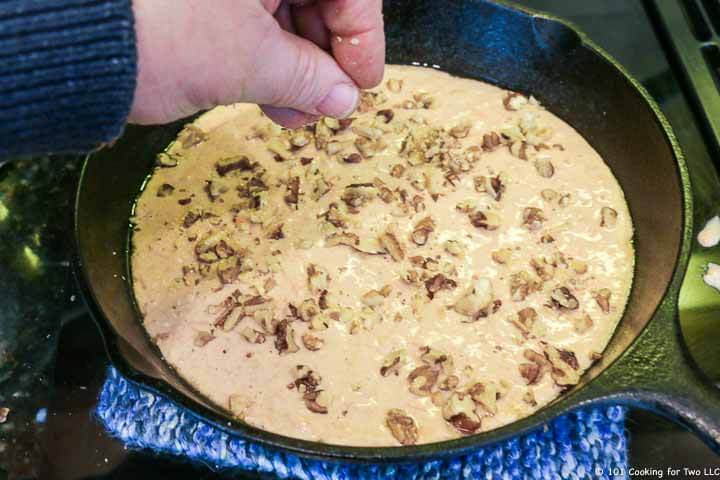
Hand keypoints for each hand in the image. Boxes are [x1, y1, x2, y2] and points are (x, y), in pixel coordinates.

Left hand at [129, 0, 384, 127]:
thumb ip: (308, 79)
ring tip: (293, 113)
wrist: (68, 42)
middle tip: (326, 105)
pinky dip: (262, 60)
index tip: (362, 84)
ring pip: (279, 13)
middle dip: (323, 58)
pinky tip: (267, 97)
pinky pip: (246, 22)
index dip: (363, 38)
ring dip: (294, 67)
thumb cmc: (161, 35)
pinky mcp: (198, 1)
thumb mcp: (250, 63)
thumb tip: (343, 98)